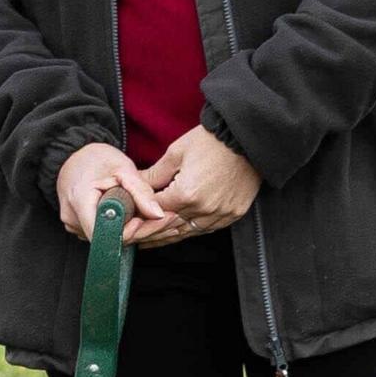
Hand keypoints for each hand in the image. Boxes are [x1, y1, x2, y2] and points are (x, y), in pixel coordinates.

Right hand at [55, 141, 172, 244]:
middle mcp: (72, 218)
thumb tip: (158, 215)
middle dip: (145, 232)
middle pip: (113, 239)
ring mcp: (74, 226)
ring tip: (163, 219)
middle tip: (171, 219)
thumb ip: (141, 192)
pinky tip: (146, 221)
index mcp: (79, 201)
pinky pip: (106, 236)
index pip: (106, 233)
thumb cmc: (96, 159)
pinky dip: (127, 231)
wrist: (76, 159)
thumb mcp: (123, 168)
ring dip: (139, 233)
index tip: (150, 219)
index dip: (130, 231)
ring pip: (112, 240)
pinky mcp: (80, 229)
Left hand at [134, 126, 258, 245]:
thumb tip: (135, 186)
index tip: (129, 220)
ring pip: (189, 232)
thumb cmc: (210, 141)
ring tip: (153, 239)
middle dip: (151, 231)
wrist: (246, 138)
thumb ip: (154, 175)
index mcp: (186, 194)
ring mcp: (221, 213)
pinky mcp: (234, 213)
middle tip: (135, 236)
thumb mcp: (176, 153)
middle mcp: (204, 209)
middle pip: (170, 227)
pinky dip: (194, 229)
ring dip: (171, 235)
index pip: (155, 213)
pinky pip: (209, 229)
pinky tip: (181, 230)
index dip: (140, 216)